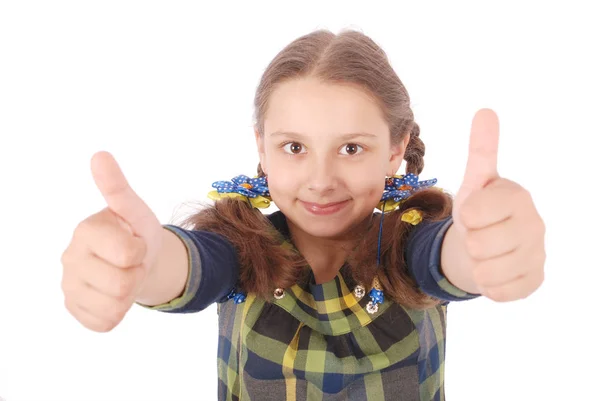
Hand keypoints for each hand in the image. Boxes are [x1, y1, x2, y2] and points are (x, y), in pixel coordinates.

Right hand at [61, 151, 162, 331]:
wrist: (137, 260)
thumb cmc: (136, 232)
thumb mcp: (135, 210)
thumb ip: (117, 187)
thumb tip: (100, 155)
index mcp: (85, 231)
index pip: (129, 253)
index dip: (142, 250)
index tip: (135, 241)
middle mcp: (69, 258)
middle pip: (123, 284)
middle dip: (137, 274)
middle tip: (132, 262)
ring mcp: (69, 285)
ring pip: (115, 307)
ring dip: (130, 293)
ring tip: (124, 275)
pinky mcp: (74, 308)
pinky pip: (105, 323)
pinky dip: (119, 312)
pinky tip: (113, 293)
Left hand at [452, 109, 545, 301]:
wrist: (484, 247)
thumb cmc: (478, 212)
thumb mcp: (474, 182)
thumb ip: (481, 150)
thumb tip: (486, 110)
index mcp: (517, 196)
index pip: (472, 213)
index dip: (464, 217)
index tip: (472, 213)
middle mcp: (535, 224)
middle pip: (477, 244)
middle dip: (469, 242)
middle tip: (478, 235)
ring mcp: (538, 255)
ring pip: (487, 271)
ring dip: (476, 265)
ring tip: (484, 253)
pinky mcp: (535, 281)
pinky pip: (499, 292)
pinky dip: (489, 285)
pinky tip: (495, 270)